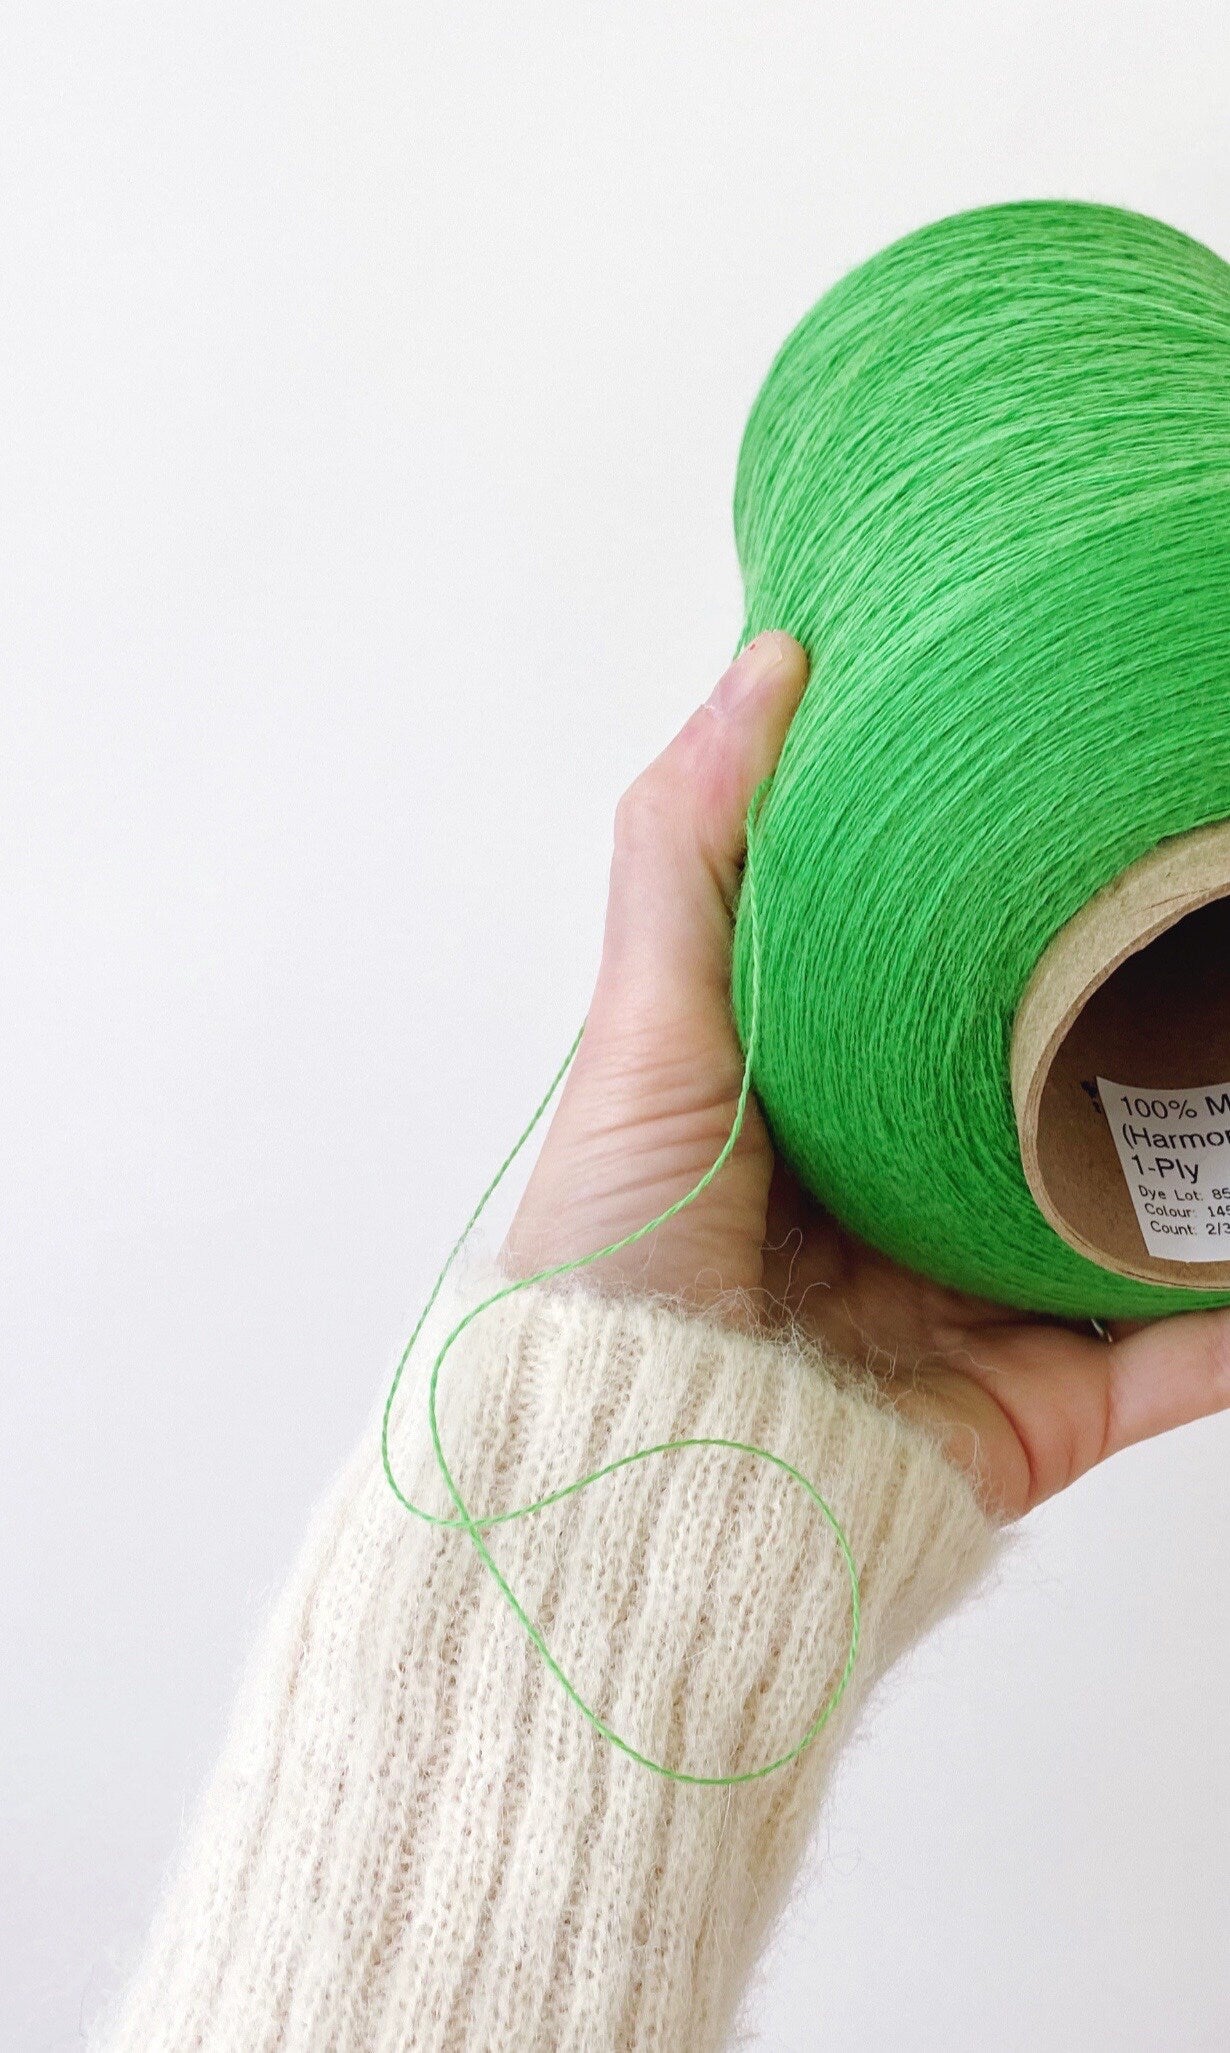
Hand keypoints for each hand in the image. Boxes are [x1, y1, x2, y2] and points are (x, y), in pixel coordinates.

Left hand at [503, 634, 1229, 1518]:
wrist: (629, 1476)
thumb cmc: (615, 1253)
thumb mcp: (643, 1023)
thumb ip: (693, 848)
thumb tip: (770, 659)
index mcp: (821, 1109)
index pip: (935, 992)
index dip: (1006, 909)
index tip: (1083, 813)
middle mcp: (904, 1205)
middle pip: (1053, 1102)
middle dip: (1141, 1034)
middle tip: (1208, 936)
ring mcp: (979, 1311)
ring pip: (1132, 1225)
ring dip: (1214, 1166)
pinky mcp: (1036, 1410)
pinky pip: (1172, 1360)